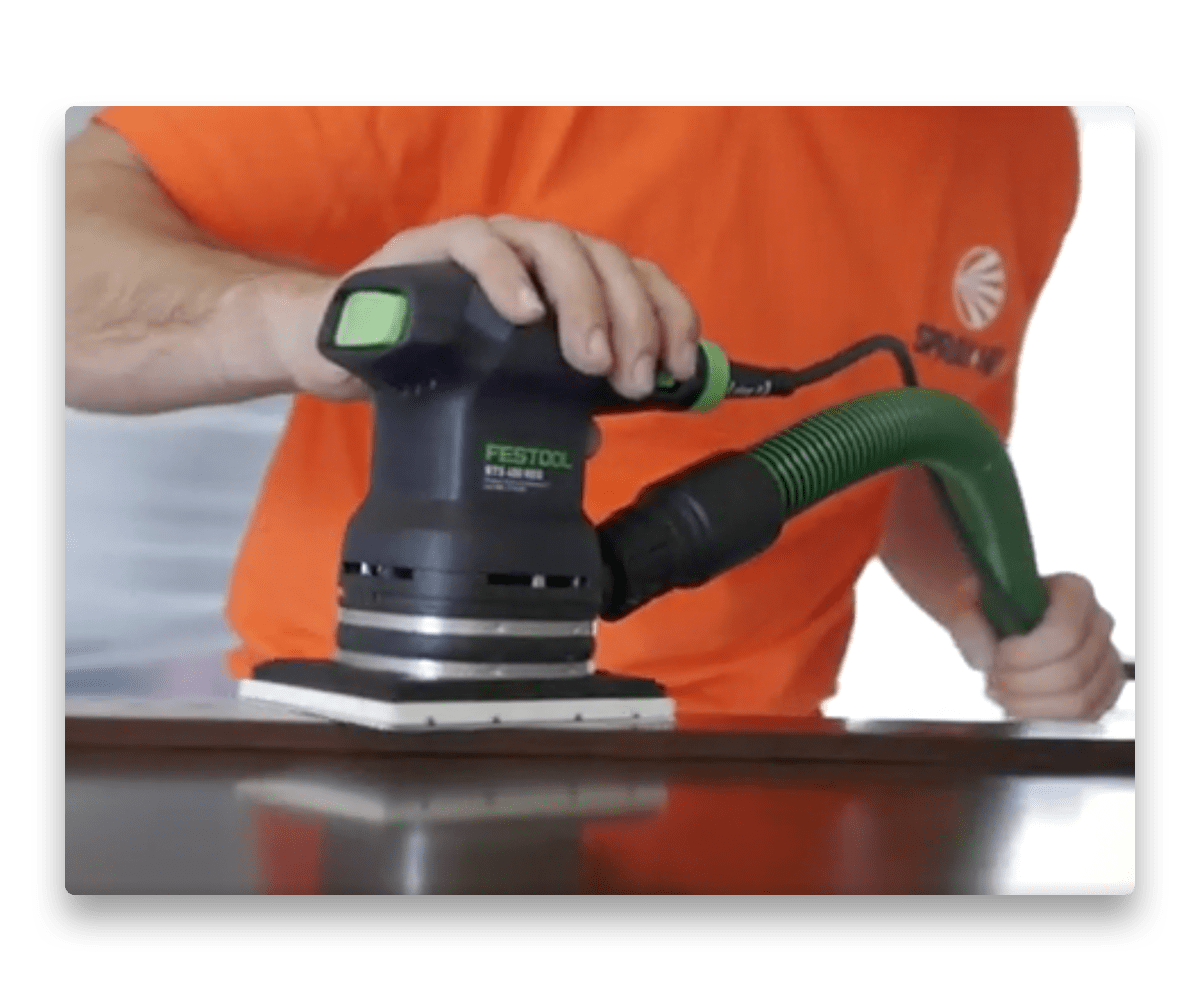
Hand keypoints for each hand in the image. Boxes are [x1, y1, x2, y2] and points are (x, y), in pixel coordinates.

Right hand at [276, 215, 700, 401]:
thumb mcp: (504, 391)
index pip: (636, 280)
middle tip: (629, 379)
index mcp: (562, 283)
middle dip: (631, 320)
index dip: (668, 317)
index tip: (678, 368)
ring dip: (582, 301)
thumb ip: (550, 406)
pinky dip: (506, 275)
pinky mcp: (431, 247)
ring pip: (554, 245)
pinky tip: (524, 314)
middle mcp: (533, 255)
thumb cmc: (432, 361)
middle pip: (605, 261)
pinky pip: (476, 243)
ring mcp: (486, 244)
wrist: (343, 348)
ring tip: (587, 357)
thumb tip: (595, 438)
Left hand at [947, 573, 1124, 720]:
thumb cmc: (987, 605)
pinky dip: (1043, 715)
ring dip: (1030, 704)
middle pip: (1071, 672)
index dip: (1025, 654)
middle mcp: (1098, 623)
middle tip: (993, 677)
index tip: (998, 655)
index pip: (1064, 634)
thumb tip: (985, 653)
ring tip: (1001, 691)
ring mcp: (1104, 658)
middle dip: (1021, 683)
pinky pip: (1082, 716)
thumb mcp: (966, 597)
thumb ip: (966, 617)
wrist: (997, 620)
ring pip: (1079, 701)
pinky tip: (1016, 702)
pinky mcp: (1101, 690)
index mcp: (1073, 591)